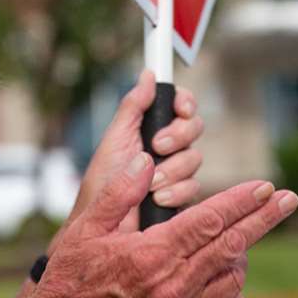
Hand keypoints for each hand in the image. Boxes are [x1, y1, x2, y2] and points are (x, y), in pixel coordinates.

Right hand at [5, 151, 297, 297]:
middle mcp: (172, 289)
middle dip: (263, 219)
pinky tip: (229, 285)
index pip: (210, 220)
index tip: (267, 186)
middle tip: (289, 199)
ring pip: (232, 281)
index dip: (242, 200)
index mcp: (151, 256)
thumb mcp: (83, 231)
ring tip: (239, 240)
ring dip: (241, 256)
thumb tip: (148, 159)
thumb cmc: (67, 283)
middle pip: (232, 246)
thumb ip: (119, 194)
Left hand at [66, 70, 204, 232]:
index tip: (180, 109)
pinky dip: (176, 191)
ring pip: (195, 158)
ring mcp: (177, 172)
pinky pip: (195, 186)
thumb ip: (134, 106)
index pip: (181, 106)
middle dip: (178, 136)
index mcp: (152, 128)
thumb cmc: (104, 181)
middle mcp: (168, 147)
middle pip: (194, 128)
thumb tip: (148, 74)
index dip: (185, 103)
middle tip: (157, 146)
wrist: (102, 223)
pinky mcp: (182, 196)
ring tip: (150, 182)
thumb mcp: (116, 137)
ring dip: (172, 168)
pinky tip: (158, 198)